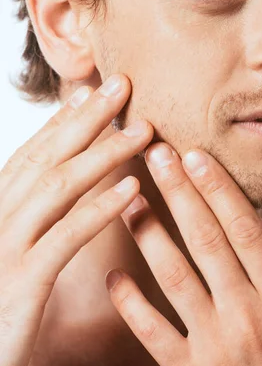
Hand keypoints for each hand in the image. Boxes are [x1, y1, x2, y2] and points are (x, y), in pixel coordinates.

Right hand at [0, 74, 152, 365]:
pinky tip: (133, 190)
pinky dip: (101, 209)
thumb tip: (61, 195)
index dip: (64, 121)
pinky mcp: (21, 282)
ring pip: (59, 186)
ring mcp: (5, 247)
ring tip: (144, 131)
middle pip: (47, 157)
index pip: (33, 156)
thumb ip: (32, 225)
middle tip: (122, 84)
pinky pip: (66, 236)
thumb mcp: (10, 259)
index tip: (93, 92)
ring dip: (105, 153)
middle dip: (87, 118)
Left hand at [107, 142, 261, 365]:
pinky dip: (129, 305)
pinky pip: (152, 335)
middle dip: (178, 191)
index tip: (196, 156)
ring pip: (173, 277)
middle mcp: (248, 318)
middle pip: (204, 240)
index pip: (246, 230)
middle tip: (154, 152)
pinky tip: (114, 275)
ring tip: (126, 198)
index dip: (218, 189)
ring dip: (147, 233)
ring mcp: (214, 349)